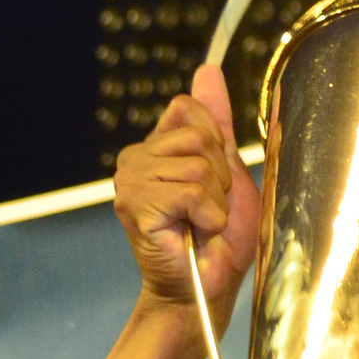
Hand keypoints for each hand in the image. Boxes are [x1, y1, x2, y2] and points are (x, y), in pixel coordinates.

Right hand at [116, 66, 259, 317]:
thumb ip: (217, 122)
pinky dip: (207, 215)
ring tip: (202, 222)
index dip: (217, 145)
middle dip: (219, 175)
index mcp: (156, 147)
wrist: (207, 288)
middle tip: (209, 209)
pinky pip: (189, 190)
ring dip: (215, 199)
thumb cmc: (221, 239)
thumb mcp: (228, 171)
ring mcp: (130, 181)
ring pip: (196, 163)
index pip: (190, 109)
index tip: (214, 183)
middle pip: (197, 134)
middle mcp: (135, 158)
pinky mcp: (135, 205)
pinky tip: (195, 232)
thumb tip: (207, 70)